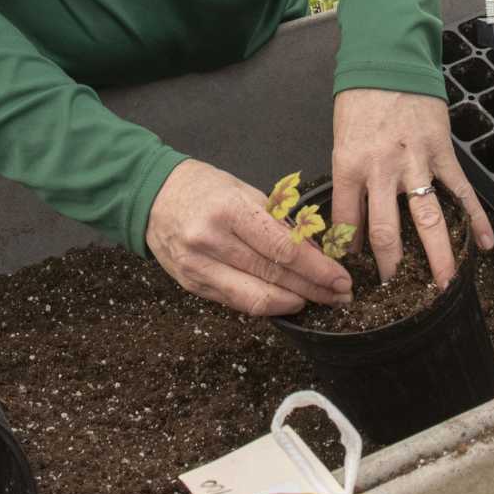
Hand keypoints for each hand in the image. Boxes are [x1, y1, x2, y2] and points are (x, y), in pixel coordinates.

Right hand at [146, 159, 352, 317]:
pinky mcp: (192, 285)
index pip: (283, 249)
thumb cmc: (203, 188)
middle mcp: (212, 241)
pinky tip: (287, 301)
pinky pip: (237, 303)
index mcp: (230, 210)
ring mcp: (199, 267)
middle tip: (340, 295)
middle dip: (314, 289)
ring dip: (294, 302)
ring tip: (320, 302)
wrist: (152, 197)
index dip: (317, 269)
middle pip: (274, 276)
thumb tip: (315, 252)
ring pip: (256, 298)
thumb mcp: (246, 191)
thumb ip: (279, 223)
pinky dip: (267, 304)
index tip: (341, 278)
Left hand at [329, 88, 493, 288]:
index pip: (345, 223)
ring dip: (438, 256)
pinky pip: (461, 191)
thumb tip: (350, 225)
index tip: (351, 276)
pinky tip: (485, 245)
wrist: (388, 61)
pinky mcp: (441, 152)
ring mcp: (415, 162)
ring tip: (443, 287)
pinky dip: (476, 218)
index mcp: (349, 167)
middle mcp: (381, 170)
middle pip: (386, 232)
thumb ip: (348, 181)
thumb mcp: (340, 140)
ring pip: (427, 219)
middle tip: (395, 296)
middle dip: (391, 268)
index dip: (347, 254)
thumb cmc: (359, 101)